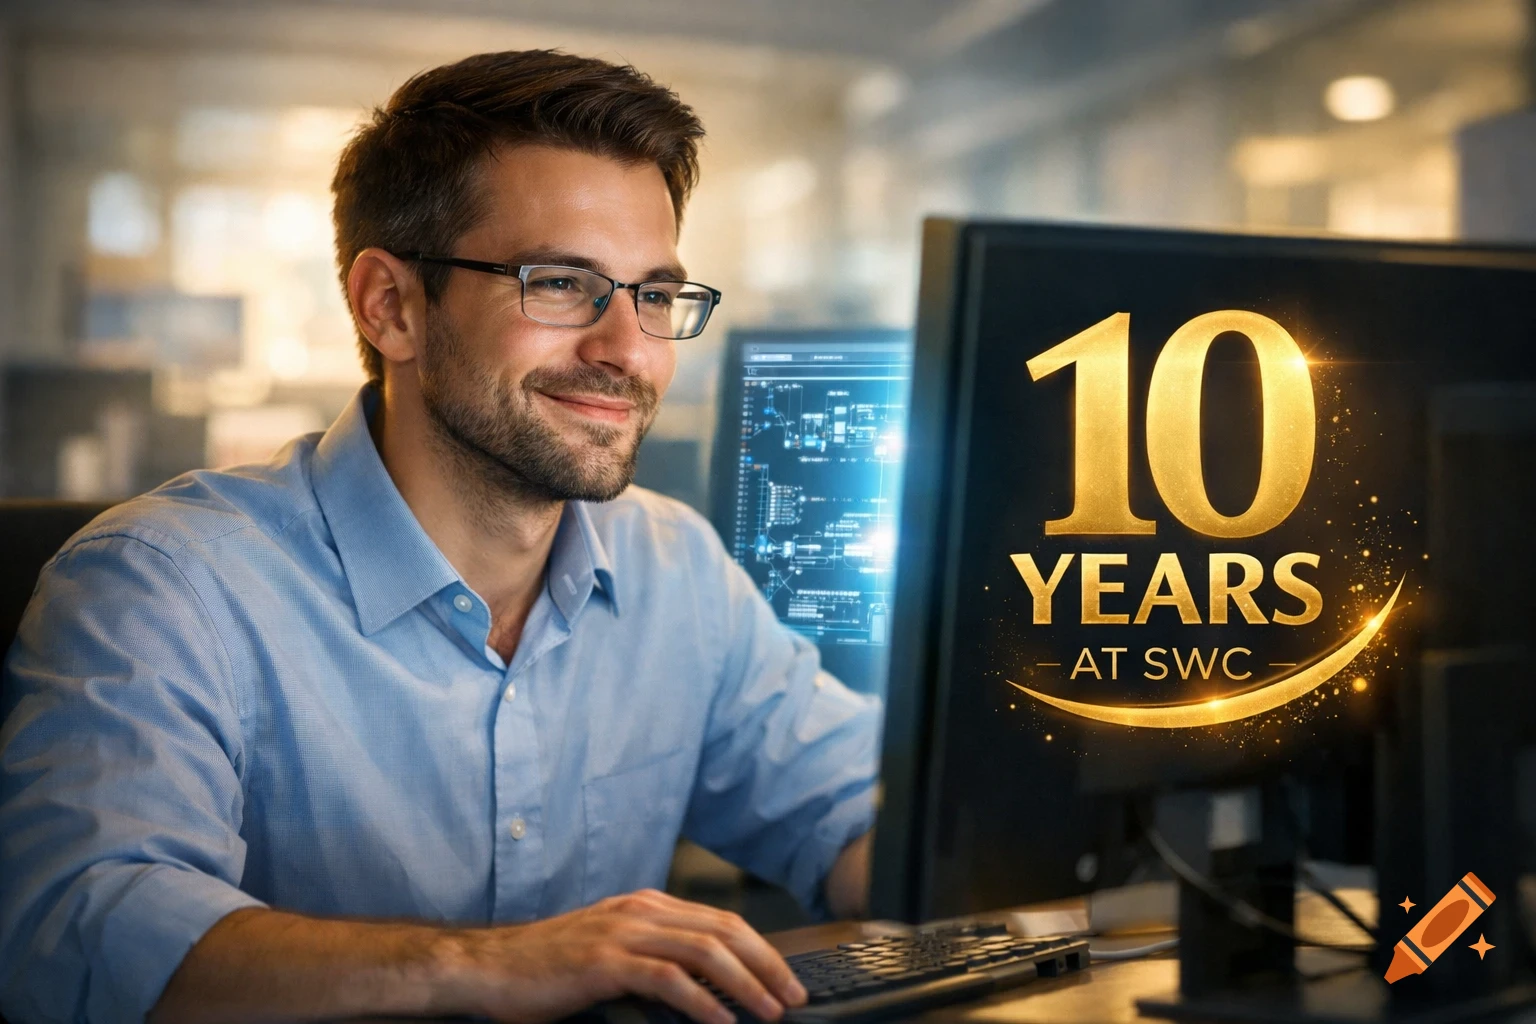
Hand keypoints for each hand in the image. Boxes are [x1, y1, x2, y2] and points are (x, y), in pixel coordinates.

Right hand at [435, 888, 806, 1023]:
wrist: (491, 967)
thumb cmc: (548, 968)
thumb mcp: (611, 951)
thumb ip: (655, 956)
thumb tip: (708, 985)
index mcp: (646, 905)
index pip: (721, 921)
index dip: (760, 949)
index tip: (787, 978)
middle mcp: (640, 911)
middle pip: (723, 930)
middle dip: (766, 964)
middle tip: (793, 996)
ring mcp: (622, 932)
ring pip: (704, 950)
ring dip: (744, 983)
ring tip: (768, 1011)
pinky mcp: (604, 961)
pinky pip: (667, 978)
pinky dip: (701, 1000)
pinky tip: (720, 1021)